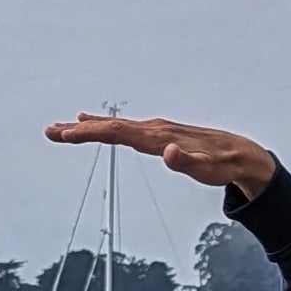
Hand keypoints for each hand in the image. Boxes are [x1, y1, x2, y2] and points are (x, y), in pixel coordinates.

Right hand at [45, 113, 276, 197]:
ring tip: (62, 127)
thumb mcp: (207, 169)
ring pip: (114, 127)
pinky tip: (91, 122)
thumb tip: (167, 154)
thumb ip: (187, 162)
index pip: (118, 133)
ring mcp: (155, 130)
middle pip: (110, 128)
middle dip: (79, 130)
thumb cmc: (223, 165)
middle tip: (50, 131)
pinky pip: (124, 129)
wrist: (240, 154)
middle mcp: (154, 129)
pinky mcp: (157, 134)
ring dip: (86, 127)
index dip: (90, 133)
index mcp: (158, 137)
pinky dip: (103, 125)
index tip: (67, 133)